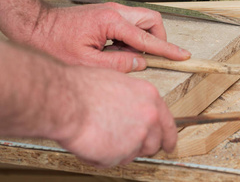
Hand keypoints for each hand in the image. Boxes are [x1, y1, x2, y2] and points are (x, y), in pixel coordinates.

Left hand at [26, 2, 190, 71]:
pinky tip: (116, 51)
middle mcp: (115, 12)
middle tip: (151, 57)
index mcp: (112, 22)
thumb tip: (141, 62)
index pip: (148, 38)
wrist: (35, 26)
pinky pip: (130, 24)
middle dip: (158, 39)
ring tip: (126, 56)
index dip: (167, 50)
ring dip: (143, 39)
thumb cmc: (54, 43)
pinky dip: (131, 38)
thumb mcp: (87, 63)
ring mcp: (111, 11)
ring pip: (142, 22)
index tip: (183, 55)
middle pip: (152, 21)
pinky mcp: (107, 14)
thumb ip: (119, 64)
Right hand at [57, 65, 177, 166]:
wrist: (66, 101)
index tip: (168, 145)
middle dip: (140, 147)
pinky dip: (99, 157)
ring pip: (131, 154)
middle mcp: (148, 117)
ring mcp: (136, 137)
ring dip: (118, 151)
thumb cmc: (83, 88)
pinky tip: (89, 141)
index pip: (168, 123)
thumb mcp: (118, 82)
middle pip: (153, 143)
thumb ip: (132, 98)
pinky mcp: (119, 154)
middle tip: (124, 143)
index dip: (168, 137)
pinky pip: (111, 162)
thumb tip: (132, 107)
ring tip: (99, 135)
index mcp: (150, 97)